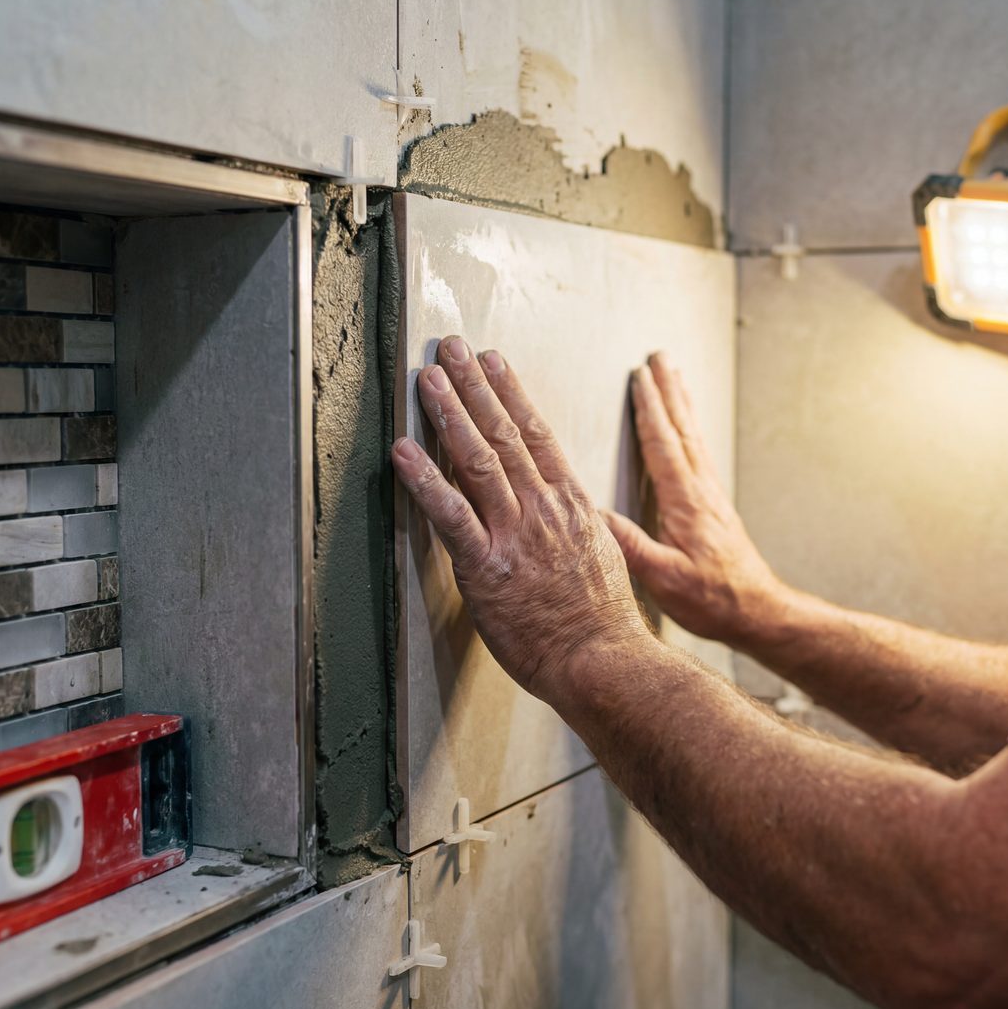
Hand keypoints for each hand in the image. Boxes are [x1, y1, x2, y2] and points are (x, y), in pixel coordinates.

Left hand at [392, 336, 653, 704]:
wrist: (602, 660)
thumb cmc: (602, 621)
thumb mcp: (604, 557)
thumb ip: (582, 527)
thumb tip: (576, 512)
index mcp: (572, 504)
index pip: (539, 434)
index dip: (512, 393)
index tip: (496, 362)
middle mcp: (544, 508)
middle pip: (505, 433)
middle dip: (476, 385)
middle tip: (452, 348)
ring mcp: (515, 534)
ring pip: (479, 460)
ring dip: (451, 413)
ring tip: (428, 378)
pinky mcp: (486, 566)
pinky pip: (450, 515)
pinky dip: (425, 479)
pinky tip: (403, 450)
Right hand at [602, 353, 786, 649]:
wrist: (758, 612)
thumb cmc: (714, 600)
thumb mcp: (665, 581)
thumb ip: (631, 547)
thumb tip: (593, 516)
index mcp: (685, 503)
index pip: (663, 446)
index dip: (650, 410)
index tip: (640, 377)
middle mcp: (701, 491)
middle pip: (681, 429)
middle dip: (667, 391)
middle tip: (659, 357)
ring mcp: (710, 495)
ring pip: (693, 437)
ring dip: (681, 403)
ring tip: (672, 375)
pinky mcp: (714, 505)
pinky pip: (699, 453)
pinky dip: (690, 428)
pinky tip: (686, 424)